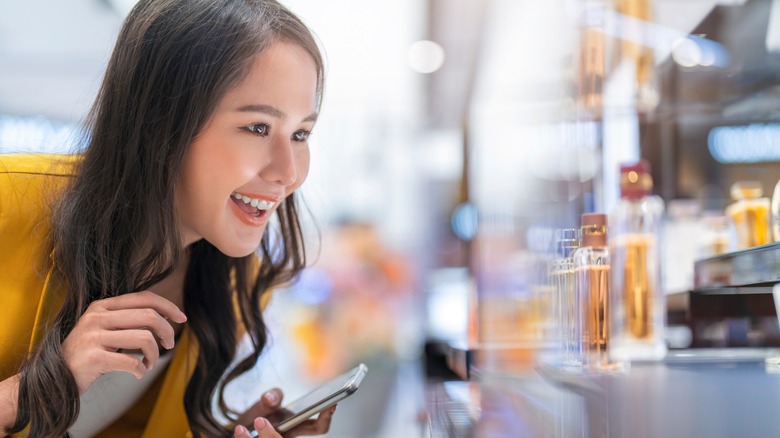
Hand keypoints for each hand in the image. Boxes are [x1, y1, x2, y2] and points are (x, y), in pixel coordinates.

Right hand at [61, 290, 186, 394]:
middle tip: (169, 345)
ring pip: (144, 338)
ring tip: (150, 363)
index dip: (167, 306)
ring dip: (155, 355)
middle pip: (149, 316)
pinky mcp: (92, 358)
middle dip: (167, 331)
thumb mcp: (104, 330)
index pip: (144, 297)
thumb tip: (165, 319)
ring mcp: (93, 337)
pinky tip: (139, 373)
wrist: (55, 379)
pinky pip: (131, 362)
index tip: (182, 318)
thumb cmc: (88, 354)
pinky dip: (141, 369)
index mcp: (102, 306)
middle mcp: (97, 317)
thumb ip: (127, 320)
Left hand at [233, 389, 336, 437]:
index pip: (319, 426)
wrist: (241, 428)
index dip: (326, 416)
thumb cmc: (260, 415)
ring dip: (256, 437)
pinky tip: (237, 431)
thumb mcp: (266, 402)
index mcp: (299, 427)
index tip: (330, 404)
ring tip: (240, 428)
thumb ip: (271, 396)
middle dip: (271, 437)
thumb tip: (270, 398)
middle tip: (259, 421)